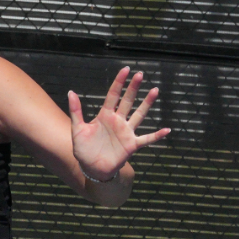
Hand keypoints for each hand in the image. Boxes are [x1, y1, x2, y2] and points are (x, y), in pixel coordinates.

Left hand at [66, 66, 171, 183]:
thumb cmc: (84, 149)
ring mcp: (126, 132)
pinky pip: (147, 139)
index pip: (113, 95)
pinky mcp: (131, 145)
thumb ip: (76, 111)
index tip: (126, 69)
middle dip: (133, 88)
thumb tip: (71, 91)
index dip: (119, 82)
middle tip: (140, 74)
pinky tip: (167, 130)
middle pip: (127, 101)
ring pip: (139, 115)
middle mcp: (118, 121)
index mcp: (105, 116)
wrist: (91, 168)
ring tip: (155, 90)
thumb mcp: (77, 129)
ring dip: (147, 104)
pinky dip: (157, 136)